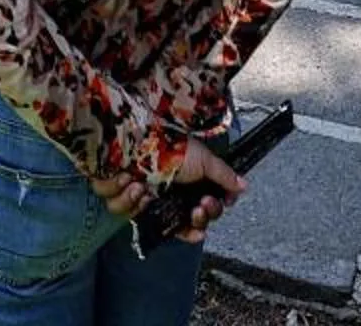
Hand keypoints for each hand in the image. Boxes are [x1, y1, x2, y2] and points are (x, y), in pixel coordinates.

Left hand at [95, 139, 248, 234]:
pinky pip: (119, 207)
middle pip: (178, 228)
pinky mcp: (117, 194)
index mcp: (183, 192)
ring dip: (148, 204)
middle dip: (190, 221)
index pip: (195, 219)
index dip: (202, 221)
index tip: (207, 208)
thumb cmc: (171, 145)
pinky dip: (125, 195)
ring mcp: (140, 198)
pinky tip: (130, 180)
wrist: (139, 134)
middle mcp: (163, 199)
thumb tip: (243, 186)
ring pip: (147, 221)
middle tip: (196, 208)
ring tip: (147, 187)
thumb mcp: (203, 159)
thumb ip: (223, 175)